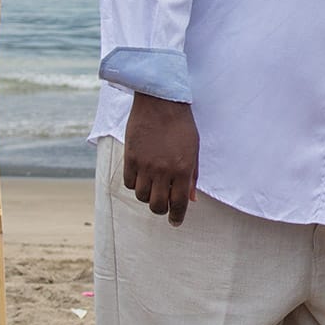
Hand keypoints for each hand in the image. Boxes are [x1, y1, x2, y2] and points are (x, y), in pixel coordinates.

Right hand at [123, 92, 198, 226]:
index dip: (177, 217)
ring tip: (153, 185)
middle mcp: (163, 170)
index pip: (179, 203)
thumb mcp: (194, 150)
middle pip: (157, 205)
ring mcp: (145, 165)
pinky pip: (129, 183)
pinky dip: (136, 184)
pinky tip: (142, 176)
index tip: (175, 222)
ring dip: (148, 195)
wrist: (161, 102)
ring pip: (142, 196)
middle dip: (161, 209)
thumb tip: (191, 199)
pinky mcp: (130, 158)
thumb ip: (192, 176)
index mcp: (183, 169)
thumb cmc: (182, 125)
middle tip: (164, 203)